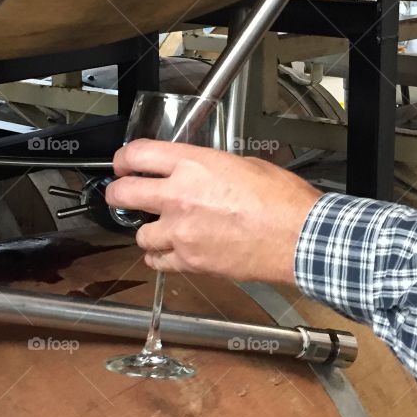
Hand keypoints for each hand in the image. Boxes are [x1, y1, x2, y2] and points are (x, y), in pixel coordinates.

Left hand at [105, 140, 322, 282]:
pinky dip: (159, 257)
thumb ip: (210, 167)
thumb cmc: (282, 201)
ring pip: (138, 233)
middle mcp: (178, 196)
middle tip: (122, 195)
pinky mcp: (189, 260)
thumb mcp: (244, 164)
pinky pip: (157, 261)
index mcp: (192, 164)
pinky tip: (169, 251)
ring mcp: (180, 231)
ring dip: (146, 230)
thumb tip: (198, 170)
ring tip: (158, 228)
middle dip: (118, 193)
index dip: (123, 159)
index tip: (123, 164)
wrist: (298, 237)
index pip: (136, 154)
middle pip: (122, 193)